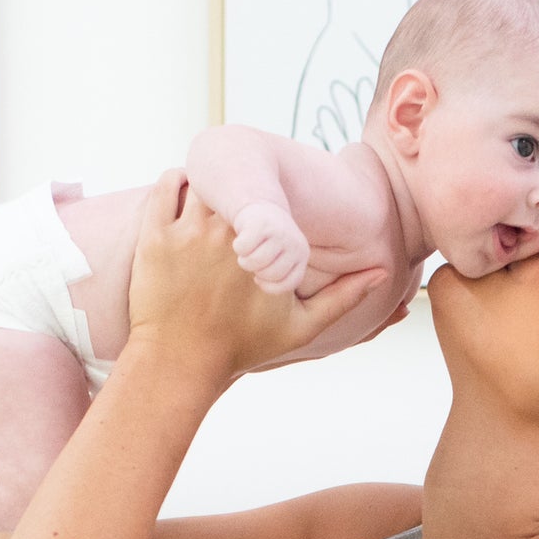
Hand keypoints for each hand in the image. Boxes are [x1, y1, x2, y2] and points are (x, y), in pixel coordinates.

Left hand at [126, 170, 387, 381]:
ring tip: (216, 198)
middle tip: (240, 197)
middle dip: (240, 183)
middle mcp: (228, 231)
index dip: (270, 193)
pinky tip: (189, 196)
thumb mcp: (301, 325)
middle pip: (238, 178)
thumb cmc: (243, 346)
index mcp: (266, 245)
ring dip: (211, 179)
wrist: (181, 363)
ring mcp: (188, 231)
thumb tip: (383, 273)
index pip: (273, 191)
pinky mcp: (156, 235)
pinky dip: (180, 180)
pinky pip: (169, 183)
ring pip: (204, 174)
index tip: (269, 204)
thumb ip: (344, 297)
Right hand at [231, 201, 310, 293]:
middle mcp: (294, 243)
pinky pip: (243, 249)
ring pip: (255, 263)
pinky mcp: (260, 223)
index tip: (261, 276)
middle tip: (254, 259)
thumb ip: (293, 285)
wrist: (257, 205)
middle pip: (270, 274)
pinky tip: (242, 238)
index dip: (268, 285)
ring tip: (248, 251)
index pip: (285, 284)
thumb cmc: (266, 243)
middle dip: (256, 271)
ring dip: (245, 260)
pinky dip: (237, 247)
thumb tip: (295, 316)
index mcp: (301, 255)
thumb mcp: (284, 263)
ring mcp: (278, 232)